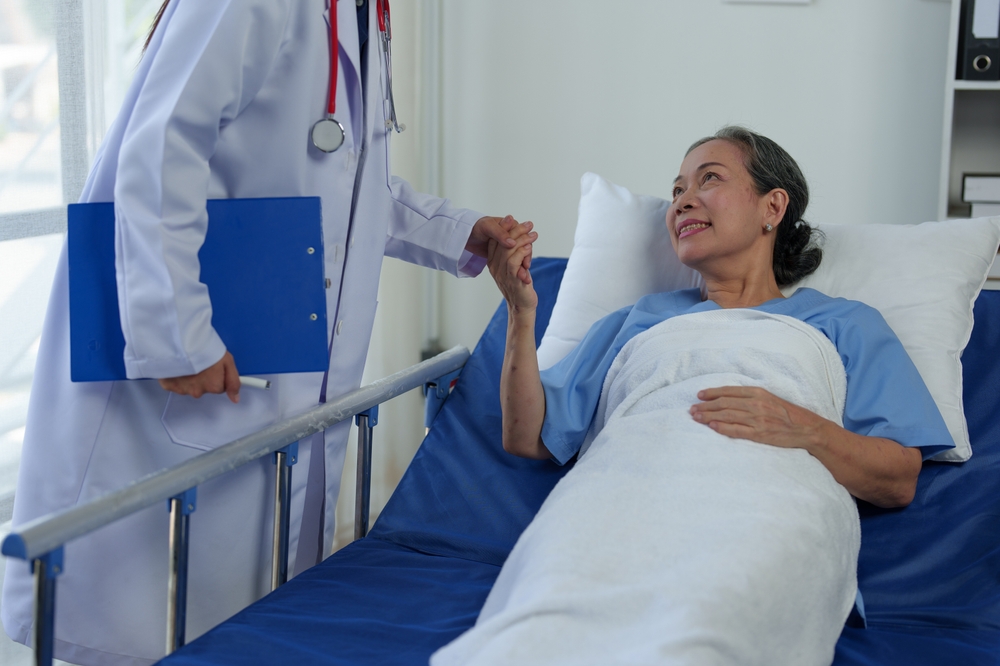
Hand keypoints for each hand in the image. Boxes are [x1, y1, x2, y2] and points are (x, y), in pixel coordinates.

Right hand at [159, 351, 240, 402]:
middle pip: (204, 387)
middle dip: (203, 377)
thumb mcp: (227, 361)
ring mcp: (182, 389)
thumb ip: (233, 382)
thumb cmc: (203, 348)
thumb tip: (235, 398)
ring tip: (189, 361)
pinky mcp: (168, 385)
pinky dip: (177, 376)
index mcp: (213, 386)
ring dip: (190, 377)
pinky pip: (176, 383)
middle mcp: (198, 391)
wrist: (180, 342)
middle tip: (201, 362)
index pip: (219, 387)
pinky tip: (179, 365)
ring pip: (190, 386)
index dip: (218, 375)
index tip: (214, 366)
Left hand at [469, 215, 532, 282]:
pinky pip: (513, 259)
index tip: (527, 251)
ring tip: (524, 273)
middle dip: (526, 255)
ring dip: (523, 262)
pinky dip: (517, 265)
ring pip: (520, 253)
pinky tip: (519, 273)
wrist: (466, 235)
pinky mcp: (504, 253)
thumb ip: (500, 234)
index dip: (525, 242)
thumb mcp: (487, 228)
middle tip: (526, 266)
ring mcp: (508, 244)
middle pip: (524, 245)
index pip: (522, 233)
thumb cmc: (476, 228)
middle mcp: (511, 234)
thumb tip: (513, 243)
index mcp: (510, 224)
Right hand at [487, 220, 537, 311]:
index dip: (502, 228)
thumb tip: (521, 236)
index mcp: (493, 262)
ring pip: (508, 250)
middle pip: (501, 243)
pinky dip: (522, 252)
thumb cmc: (520, 284)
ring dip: (522, 240)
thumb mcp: (515, 266)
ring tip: (533, 234)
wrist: (522, 305)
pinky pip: (514, 262)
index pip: (494, 240)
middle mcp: (495, 267)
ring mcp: (502, 273)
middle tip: (528, 224)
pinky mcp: (512, 279)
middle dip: (515, 230)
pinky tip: (529, 248)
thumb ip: (514, 253)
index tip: (512, 218)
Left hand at [689, 386, 824, 449]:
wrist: (807, 428)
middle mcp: (756, 404)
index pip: (729, 391)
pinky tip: (711, 427)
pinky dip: (722, 428)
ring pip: (726, 416)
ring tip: (696, 417)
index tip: (699, 395)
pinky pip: (736, 430)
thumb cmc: (788, 413)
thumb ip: (751, 397)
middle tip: (692, 408)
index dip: (712, 393)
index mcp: (758, 393)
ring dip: (708, 416)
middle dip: (705, 406)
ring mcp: (757, 419)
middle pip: (724, 403)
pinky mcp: (759, 434)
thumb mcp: (770, 398)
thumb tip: (729, 398)